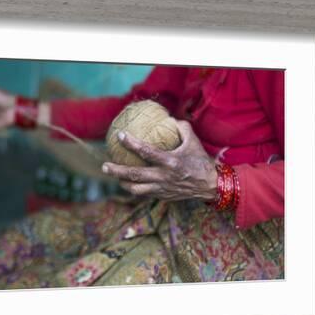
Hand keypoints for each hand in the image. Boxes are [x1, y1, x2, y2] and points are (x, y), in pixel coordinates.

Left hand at [102, 121, 217, 200]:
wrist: (210, 185)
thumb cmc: (200, 160)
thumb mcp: (193, 141)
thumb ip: (181, 128)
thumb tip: (169, 118)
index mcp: (170, 161)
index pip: (146, 151)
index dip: (131, 143)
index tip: (120, 136)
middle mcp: (163, 176)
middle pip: (134, 175)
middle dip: (117, 170)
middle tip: (104, 165)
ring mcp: (162, 188)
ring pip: (135, 188)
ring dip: (122, 182)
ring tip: (114, 176)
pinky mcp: (162, 196)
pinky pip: (144, 194)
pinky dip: (134, 188)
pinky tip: (128, 183)